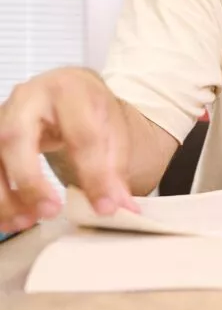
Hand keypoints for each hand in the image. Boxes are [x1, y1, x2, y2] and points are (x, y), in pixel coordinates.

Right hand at [0, 67, 137, 231]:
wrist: (66, 87)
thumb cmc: (88, 109)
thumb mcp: (111, 131)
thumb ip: (115, 170)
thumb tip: (122, 208)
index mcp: (69, 91)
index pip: (81, 134)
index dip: (94, 174)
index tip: (104, 208)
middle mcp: (28, 98)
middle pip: (16, 137)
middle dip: (30, 181)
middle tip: (51, 212)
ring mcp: (3, 115)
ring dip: (4, 196)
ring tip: (25, 221)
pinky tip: (11, 219)